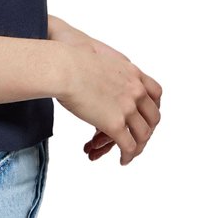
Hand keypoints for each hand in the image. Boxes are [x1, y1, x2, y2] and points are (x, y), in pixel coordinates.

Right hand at [48, 14, 161, 165]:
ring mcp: (127, 107)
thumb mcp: (96, 56)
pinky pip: (129, 146)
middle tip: (138, 138)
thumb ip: (103, 65)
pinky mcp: (115, 124)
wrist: (62, 66)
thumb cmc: (69, 58)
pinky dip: (128, 156)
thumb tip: (94, 61)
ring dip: (138, 147)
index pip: (155, 93)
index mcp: (132, 73)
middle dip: (147, 130)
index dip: (151, 107)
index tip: (144, 115)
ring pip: (143, 134)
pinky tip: (123, 160)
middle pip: (153, 116)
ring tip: (130, 154)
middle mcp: (135, 90)